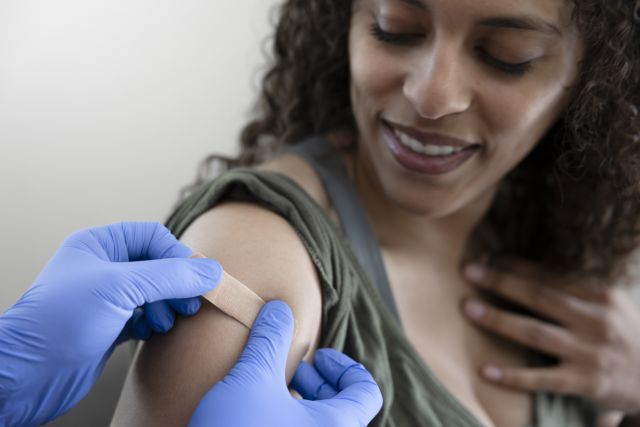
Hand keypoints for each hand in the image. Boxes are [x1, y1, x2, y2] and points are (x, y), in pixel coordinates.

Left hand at [0, 222, 220, 426]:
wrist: (28, 375)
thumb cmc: (60, 321)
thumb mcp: (120, 287)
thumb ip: (170, 276)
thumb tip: (212, 272)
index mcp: (99, 245)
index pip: (153, 237)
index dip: (177, 255)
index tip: (194, 279)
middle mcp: (103, 269)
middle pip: (157, 265)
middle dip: (176, 284)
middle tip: (189, 305)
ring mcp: (106, 299)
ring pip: (153, 293)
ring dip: (167, 306)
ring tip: (167, 322)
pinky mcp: (109, 327)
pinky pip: (144, 317)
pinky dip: (153, 324)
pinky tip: (150, 333)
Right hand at [189, 300, 382, 426]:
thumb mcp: (251, 379)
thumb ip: (270, 340)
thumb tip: (279, 308)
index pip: (366, 391)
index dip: (343, 366)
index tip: (316, 357)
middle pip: (344, 407)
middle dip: (317, 382)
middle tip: (292, 370)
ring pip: (320, 425)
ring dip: (302, 402)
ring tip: (273, 390)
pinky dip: (289, 421)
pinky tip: (260, 413)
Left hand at [460, 260, 639, 415]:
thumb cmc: (622, 334)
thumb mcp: (606, 304)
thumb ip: (571, 289)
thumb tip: (519, 268)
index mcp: (599, 295)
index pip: (549, 275)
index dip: (514, 265)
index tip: (485, 256)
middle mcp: (596, 320)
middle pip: (539, 296)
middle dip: (501, 282)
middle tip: (468, 270)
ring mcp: (590, 353)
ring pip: (536, 333)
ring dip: (499, 320)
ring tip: (468, 308)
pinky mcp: (586, 383)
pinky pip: (542, 379)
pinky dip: (512, 376)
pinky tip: (485, 371)